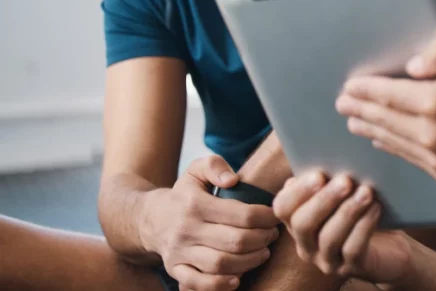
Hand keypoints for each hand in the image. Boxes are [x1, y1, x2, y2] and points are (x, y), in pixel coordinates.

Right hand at [142, 155, 280, 290]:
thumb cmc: (184, 194)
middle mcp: (187, 230)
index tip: (275, 217)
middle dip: (262, 239)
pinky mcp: (175, 270)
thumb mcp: (196, 170)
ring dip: (250, 261)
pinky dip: (220, 284)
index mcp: (196, 204)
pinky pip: (199, 284)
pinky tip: (238, 278)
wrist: (150, 219)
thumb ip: (215, 166)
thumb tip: (233, 180)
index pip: (242, 215)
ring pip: (221, 264)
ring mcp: (180, 253)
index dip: (266, 218)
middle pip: (236, 241)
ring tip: (263, 252)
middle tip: (272, 235)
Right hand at [273, 171, 412, 281]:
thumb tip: (326, 150)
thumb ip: (328, 177)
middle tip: (345, 180)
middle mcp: (306, 244)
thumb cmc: (359, 211)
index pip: (282, 208)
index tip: (319, 174)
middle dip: (323, 200)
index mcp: (297, 221)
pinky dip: (364, 227)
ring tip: (366, 192)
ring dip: (348, 211)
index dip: (298, 192)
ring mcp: (327, 260)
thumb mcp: (342, 192)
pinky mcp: (351, 269)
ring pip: (329, 238)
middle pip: (302, 224)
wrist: (389, 247)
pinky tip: (375, 209)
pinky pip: (353, 250)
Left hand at [336, 35, 435, 184]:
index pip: (388, 95)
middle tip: (343, 102)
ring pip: (395, 142)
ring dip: (371, 130)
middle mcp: (434, 136)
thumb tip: (410, 65)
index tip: (349, 85)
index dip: (366, 89)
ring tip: (355, 121)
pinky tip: (384, 140)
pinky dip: (393, 148)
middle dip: (361, 109)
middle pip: (385, 120)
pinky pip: (412, 160)